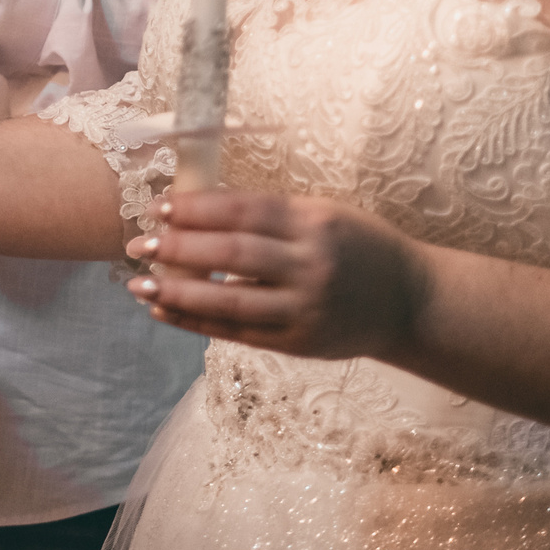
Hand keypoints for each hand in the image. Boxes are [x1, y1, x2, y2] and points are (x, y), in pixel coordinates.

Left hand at [122, 190, 425, 360]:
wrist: (411, 302)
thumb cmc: (360, 248)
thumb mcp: (324, 215)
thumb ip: (271, 214)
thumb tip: (200, 206)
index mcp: (315, 223)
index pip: (244, 210)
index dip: (197, 208)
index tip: (160, 207)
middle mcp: (310, 265)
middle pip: (232, 254)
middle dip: (179, 249)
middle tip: (139, 244)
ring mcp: (305, 308)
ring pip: (230, 301)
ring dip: (177, 294)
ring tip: (139, 285)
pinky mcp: (299, 343)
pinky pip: (238, 333)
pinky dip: (196, 324)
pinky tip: (163, 312)